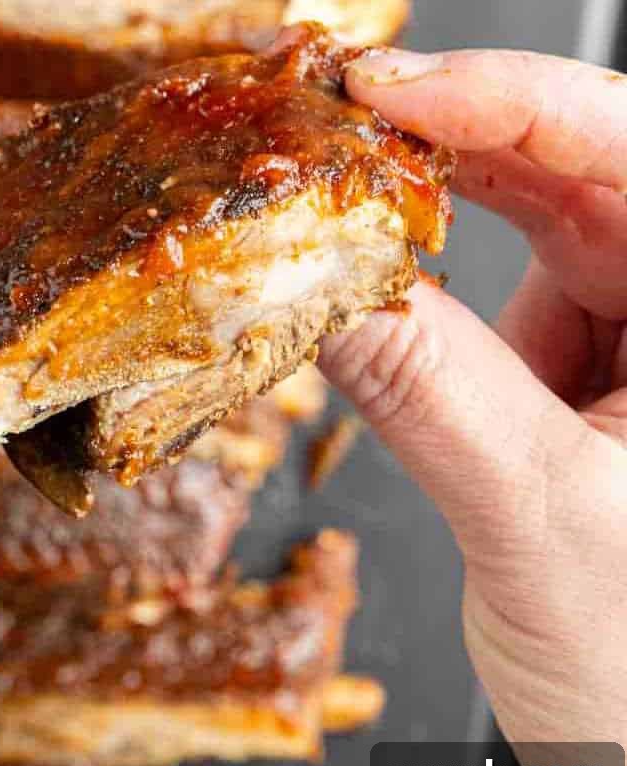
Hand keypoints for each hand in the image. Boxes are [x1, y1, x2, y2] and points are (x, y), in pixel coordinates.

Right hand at [309, 40, 626, 765]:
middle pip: (591, 165)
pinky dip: (445, 265)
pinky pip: (521, 275)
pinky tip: (389, 261)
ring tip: (352, 186)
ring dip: (444, 195)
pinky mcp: (603, 356)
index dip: (511, 99)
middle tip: (345, 118)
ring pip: (551, 211)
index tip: (389, 88)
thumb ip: (427, 392)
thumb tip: (322, 285)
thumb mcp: (540, 522)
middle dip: (461, 133)